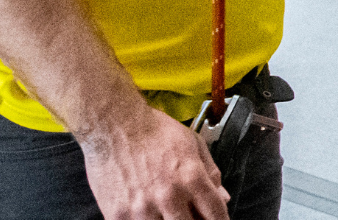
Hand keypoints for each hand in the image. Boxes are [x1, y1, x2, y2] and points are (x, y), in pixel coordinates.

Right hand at [80, 104, 229, 219]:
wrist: (114, 126)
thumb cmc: (155, 131)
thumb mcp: (193, 144)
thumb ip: (211, 172)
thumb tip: (223, 197)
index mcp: (192, 178)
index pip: (217, 214)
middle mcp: (169, 196)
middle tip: (190, 215)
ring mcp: (142, 209)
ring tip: (167, 214)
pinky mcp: (118, 215)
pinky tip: (147, 214)